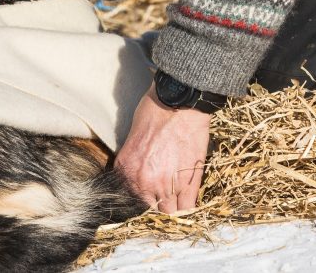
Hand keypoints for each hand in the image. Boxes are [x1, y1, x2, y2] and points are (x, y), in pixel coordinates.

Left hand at [114, 83, 210, 212]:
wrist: (178, 104)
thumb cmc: (154, 113)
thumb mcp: (132, 137)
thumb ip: (133, 162)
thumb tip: (138, 174)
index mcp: (126, 168)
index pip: (129, 197)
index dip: (140, 196)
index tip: (146, 194)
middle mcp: (143, 181)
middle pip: (149, 208)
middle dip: (156, 202)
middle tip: (162, 194)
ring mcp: (167, 185)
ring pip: (169, 211)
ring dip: (172, 204)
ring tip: (175, 194)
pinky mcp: (189, 182)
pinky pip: (187, 206)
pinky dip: (187, 204)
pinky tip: (186, 196)